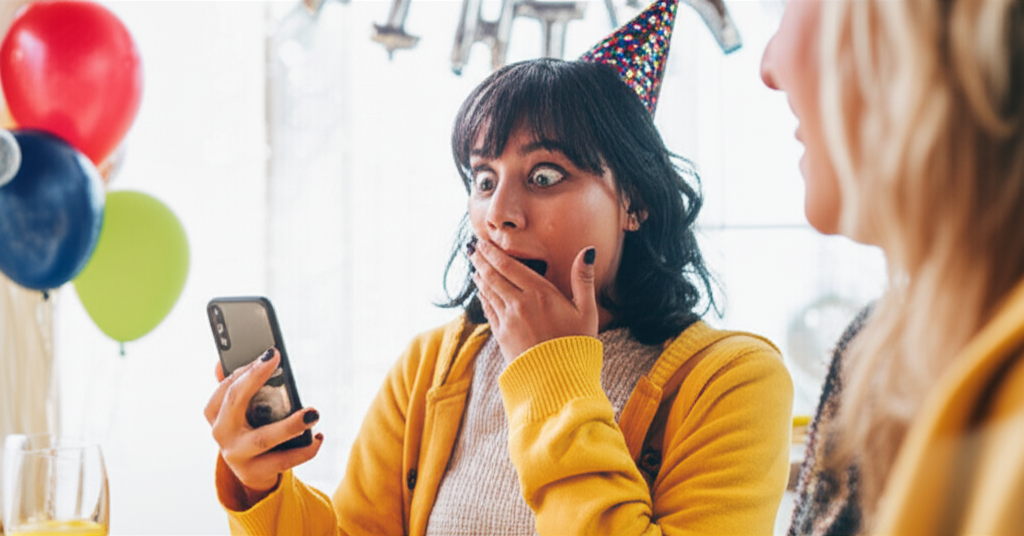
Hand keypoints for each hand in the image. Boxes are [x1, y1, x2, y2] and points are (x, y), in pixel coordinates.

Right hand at [204, 349, 322, 503]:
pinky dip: (305, 449)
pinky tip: (317, 437)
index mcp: (215, 412)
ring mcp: (236, 455)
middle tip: (278, 362)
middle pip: (236, 402)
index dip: (247, 369)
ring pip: (263, 438)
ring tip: (312, 413)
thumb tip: (221, 362)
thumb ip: (235, 384)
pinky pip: (283, 461)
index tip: (271, 354)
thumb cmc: (249, 429)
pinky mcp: (255, 472)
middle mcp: (221, 432)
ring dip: (290, 425)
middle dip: (256, 379)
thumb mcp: (240, 409)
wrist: (252, 472)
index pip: (226, 386)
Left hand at [470, 239, 598, 361]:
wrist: (559, 381)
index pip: (510, 266)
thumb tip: (587, 251)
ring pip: (488, 292)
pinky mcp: (502, 336)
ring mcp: (508, 321)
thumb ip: (583, 279)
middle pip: (494, 276)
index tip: (484, 243)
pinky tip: (481, 293)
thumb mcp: (587, 311)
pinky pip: (488, 311)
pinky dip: (483, 298)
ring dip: (480, 278)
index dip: (494, 253)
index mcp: (540, 294)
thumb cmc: (577, 345)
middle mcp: (519, 304)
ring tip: (475, 268)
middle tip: (473, 250)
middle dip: (482, 261)